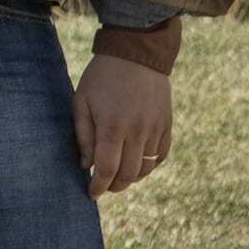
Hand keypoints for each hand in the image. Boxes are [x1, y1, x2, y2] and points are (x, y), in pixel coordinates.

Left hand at [73, 53, 172, 199]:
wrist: (136, 54)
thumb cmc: (101, 77)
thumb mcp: (81, 101)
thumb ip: (83, 136)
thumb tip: (86, 165)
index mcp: (112, 127)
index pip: (107, 169)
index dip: (98, 186)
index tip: (91, 194)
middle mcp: (137, 132)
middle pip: (128, 174)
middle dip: (114, 186)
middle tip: (103, 187)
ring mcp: (155, 129)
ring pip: (146, 168)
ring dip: (132, 178)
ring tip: (118, 177)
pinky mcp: (167, 125)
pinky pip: (160, 156)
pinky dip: (149, 166)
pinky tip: (137, 165)